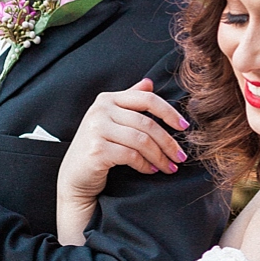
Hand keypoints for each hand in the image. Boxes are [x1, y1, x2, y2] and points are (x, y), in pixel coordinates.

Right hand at [56, 80, 188, 243]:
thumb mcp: (112, 120)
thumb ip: (129, 101)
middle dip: (168, 142)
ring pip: (141, 140)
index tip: (184, 127)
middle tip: (181, 157)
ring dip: (160, 156)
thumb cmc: (98, 148)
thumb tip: (150, 82)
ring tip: (170, 167)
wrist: (75, 177)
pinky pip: (131, 156)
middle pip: (147, 123)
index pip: (146, 99)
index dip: (169, 112)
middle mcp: (100, 110)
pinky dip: (146, 165)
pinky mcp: (97, 150)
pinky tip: (151, 171)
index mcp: (107, 99)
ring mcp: (96, 129)